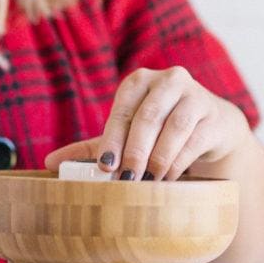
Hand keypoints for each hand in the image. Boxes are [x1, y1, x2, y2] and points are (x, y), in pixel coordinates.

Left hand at [45, 66, 250, 179]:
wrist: (211, 129)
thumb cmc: (158, 132)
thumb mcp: (125, 137)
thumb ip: (91, 148)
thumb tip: (49, 163)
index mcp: (139, 82)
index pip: (122, 109)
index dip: (113, 139)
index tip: (106, 167)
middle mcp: (169, 80)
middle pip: (149, 117)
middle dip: (136, 151)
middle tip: (126, 179)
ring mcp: (195, 96)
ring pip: (175, 127)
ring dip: (159, 158)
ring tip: (148, 182)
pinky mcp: (215, 116)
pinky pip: (195, 140)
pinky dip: (179, 162)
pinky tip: (168, 178)